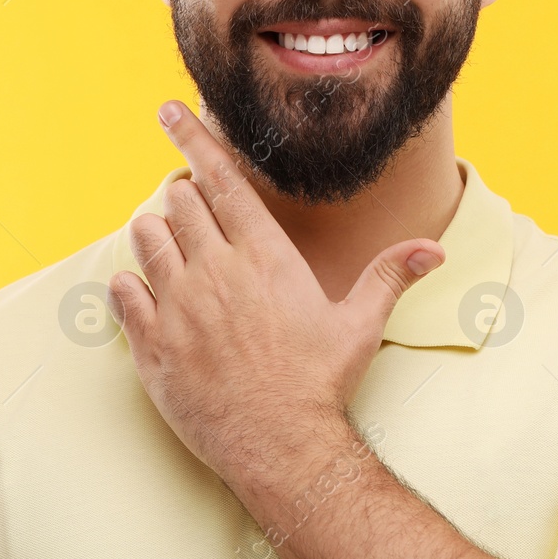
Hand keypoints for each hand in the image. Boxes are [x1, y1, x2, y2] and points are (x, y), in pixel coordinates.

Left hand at [107, 100, 444, 486]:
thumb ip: (391, 275)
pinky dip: (131, 285)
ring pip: (145, 238)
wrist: (281, 448)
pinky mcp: (151, 344)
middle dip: (184, 199)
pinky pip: (122, 291)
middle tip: (196, 218)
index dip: (192, 138)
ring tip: (173, 253)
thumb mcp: (361, 324)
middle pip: (179, 202)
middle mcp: (215, 271)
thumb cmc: (320, 384)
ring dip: (155, 235)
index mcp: (263, 256)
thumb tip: (435, 247)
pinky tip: (147, 295)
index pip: (221, 179)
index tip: (168, 110)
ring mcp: (178, 307)